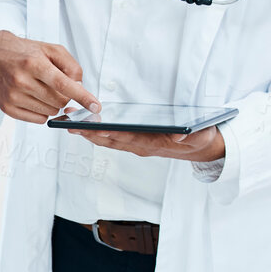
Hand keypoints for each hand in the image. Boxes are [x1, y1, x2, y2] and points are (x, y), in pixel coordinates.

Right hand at [0, 30, 98, 122]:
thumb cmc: (25, 52)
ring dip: (53, 104)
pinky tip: (35, 98)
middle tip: (56, 85)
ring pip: (51, 112)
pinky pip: (39, 119)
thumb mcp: (51, 49)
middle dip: (65, 96)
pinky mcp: (7, 108)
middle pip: (59, 101)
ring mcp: (13, 96)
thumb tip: (79, 87)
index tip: (95, 106)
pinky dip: (43, 111)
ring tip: (42, 89)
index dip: (82, 97)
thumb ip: (71, 66)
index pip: (63, 84)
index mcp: (34, 63)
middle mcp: (21, 80)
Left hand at [69, 124, 225, 163]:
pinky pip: (113, 138)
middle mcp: (141, 146)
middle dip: (90, 133)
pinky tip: (85, 125)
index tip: (94, 128)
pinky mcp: (135, 141)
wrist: (200, 149)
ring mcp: (137, 145)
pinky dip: (98, 132)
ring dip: (89, 133)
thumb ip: (191, 135)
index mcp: (153, 143)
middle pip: (111, 140)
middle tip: (69, 124)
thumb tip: (178, 136)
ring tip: (69, 123)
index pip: (128, 137)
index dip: (110, 133)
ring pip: (108, 140)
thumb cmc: (199, 138)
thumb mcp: (201, 135)